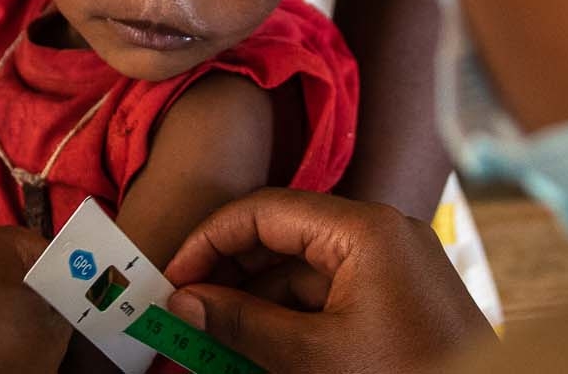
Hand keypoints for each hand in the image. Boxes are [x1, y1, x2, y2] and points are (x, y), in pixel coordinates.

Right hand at [162, 189, 495, 372]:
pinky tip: (255, 351)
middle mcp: (379, 234)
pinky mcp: (394, 296)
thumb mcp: (312, 356)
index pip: (263, 211)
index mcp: (364, 230)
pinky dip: (287, 320)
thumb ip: (240, 324)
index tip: (173, 279)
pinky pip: (324, 295)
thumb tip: (184, 301)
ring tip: (213, 342)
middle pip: (278, 238)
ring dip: (252, 305)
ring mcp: (389, 265)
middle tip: (186, 312)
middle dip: (227, 277)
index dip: (208, 242)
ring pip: (297, 271)